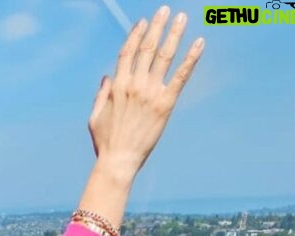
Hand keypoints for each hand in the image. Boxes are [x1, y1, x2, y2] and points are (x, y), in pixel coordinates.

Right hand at [88, 7, 203, 182]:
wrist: (118, 162)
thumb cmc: (105, 143)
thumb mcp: (95, 117)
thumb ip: (101, 95)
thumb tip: (107, 77)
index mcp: (117, 86)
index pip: (128, 52)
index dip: (136, 34)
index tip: (144, 22)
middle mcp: (135, 84)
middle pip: (147, 48)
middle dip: (157, 27)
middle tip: (166, 10)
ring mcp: (151, 93)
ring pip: (164, 56)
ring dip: (174, 34)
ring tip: (181, 18)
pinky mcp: (165, 104)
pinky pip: (181, 76)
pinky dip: (191, 58)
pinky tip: (199, 44)